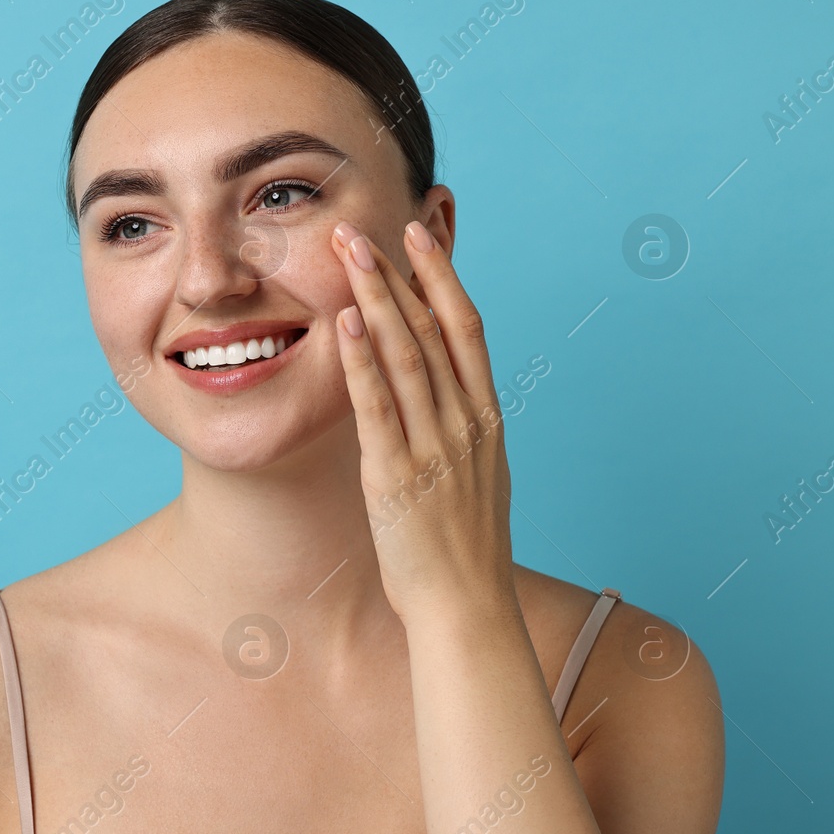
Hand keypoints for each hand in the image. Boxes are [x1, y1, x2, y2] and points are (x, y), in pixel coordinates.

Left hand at [330, 219, 515, 623]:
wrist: (468, 609)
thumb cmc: (465, 549)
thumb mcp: (475, 475)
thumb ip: (459, 429)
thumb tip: (442, 394)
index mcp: (486, 418)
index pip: (466, 327)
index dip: (442, 276)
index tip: (418, 234)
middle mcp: (466, 422)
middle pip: (433, 328)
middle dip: (397, 272)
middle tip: (364, 225)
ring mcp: (434, 446)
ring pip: (407, 354)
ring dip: (375, 297)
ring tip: (347, 252)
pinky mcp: (397, 475)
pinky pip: (378, 406)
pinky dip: (362, 360)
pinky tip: (347, 322)